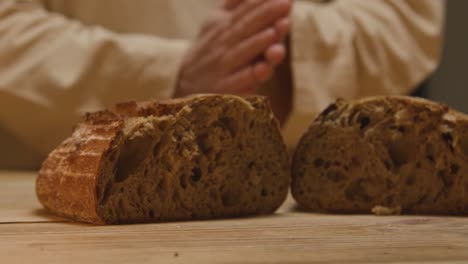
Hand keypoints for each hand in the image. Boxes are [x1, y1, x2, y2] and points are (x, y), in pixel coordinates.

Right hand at [175, 0, 290, 96]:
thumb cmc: (210, 50)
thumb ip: (235, 5)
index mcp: (223, 27)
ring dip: (259, 43)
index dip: (260, 1)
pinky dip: (250, 75)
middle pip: (245, 27)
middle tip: (285, 3)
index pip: (244, 11)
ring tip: (274, 32)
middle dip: (265, 15)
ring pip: (242, 53)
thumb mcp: (215, 23)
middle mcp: (223, 45)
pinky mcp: (225, 89)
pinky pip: (238, 81)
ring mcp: (223, 67)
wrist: (185, 84)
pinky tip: (263, 69)